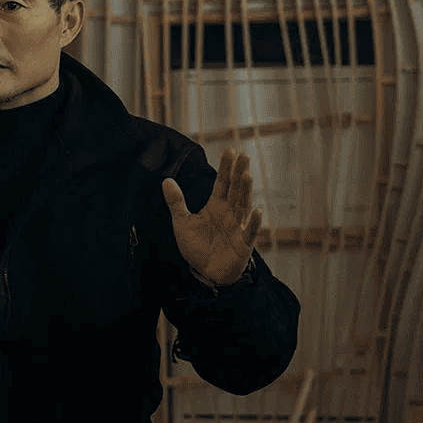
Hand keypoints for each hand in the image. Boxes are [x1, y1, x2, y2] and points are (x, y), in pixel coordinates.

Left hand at [162, 148, 263, 286]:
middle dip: (238, 173)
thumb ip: (176, 202)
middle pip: (235, 190)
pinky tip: (256, 211)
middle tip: (243, 155)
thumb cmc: (197, 247)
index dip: (226, 168)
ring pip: (243, 206)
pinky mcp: (243, 244)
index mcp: (216, 206)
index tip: (230, 150)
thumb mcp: (182, 223)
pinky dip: (252, 222)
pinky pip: (249, 232)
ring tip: (247, 175)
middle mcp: (229, 213)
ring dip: (246, 191)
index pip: (222, 183)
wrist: (206, 272)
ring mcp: (238, 227)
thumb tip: (166, 180)